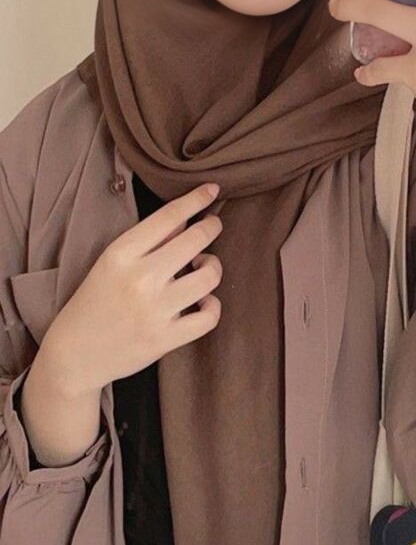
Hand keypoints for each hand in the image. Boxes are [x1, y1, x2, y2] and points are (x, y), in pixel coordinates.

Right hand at [41, 184, 223, 397]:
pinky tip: (203, 301)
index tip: (212, 189)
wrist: (74, 354)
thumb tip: (185, 218)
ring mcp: (155, 311)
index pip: (168, 216)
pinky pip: (210, 316)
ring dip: (213, 267)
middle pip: (196, 240)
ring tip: (202, 267)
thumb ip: (149, 240)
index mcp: (121, 254)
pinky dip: (212, 305)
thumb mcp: (112, 262)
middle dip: (212, 227)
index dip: (196, 200)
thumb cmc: (94, 301)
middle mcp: (140, 279)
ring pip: (209, 277)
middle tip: (213, 226)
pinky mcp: (165, 339)